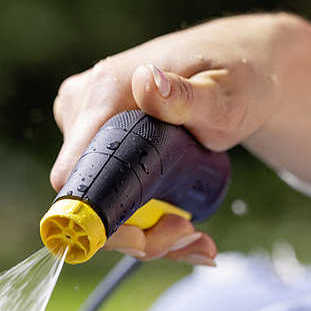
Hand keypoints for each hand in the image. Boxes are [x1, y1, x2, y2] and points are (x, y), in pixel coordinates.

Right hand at [50, 12, 310, 259]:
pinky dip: (140, 221)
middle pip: (87, 198)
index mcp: (103, 91)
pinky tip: (178, 224)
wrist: (238, 70)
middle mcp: (82, 108)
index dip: (100, 220)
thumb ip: (187, 96)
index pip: (72, 175)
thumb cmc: (236, 80)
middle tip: (188, 236)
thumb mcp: (224, 96)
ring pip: (98, 203)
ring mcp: (85, 126)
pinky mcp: (95, 142)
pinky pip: (108, 194)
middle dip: (134, 233)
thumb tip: (146, 81)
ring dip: (143, 233)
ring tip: (192, 233)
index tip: (145, 239)